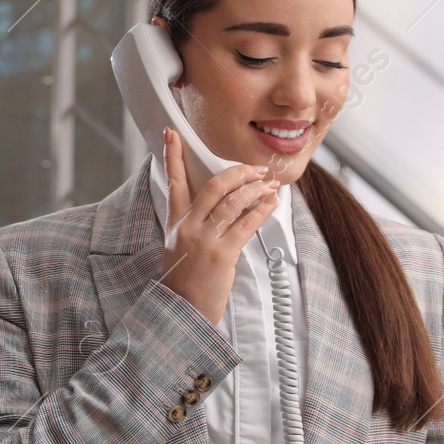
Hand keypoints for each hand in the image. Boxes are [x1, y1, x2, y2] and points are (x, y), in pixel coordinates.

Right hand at [159, 126, 279, 324]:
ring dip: (255, 188)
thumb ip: (195, 223)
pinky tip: (271, 202)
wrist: (183, 310)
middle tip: (256, 168)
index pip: (173, 181)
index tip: (172, 133)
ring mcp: (204, 239)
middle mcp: (188, 226)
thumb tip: (222, 204)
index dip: (172, 155)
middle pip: (213, 185)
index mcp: (176, 222)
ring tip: (269, 183)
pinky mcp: (222, 254)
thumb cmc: (185, 280)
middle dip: (238, 172)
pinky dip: (262, 209)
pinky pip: (246, 223)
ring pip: (232, 201)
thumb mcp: (179, 246)